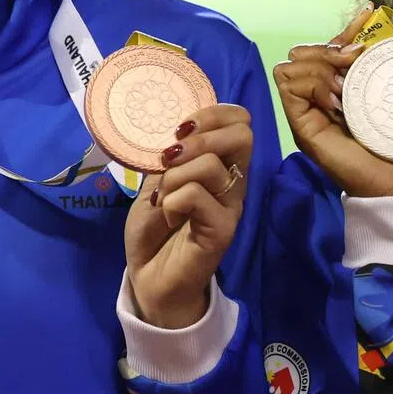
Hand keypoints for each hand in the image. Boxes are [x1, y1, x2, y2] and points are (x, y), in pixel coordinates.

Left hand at [124, 105, 251, 329]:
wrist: (149, 280)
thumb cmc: (154, 230)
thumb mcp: (155, 183)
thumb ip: (169, 158)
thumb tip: (172, 133)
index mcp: (221, 165)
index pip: (240, 120)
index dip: (212, 113)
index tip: (179, 129)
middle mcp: (233, 182)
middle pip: (243, 134)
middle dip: (200, 136)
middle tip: (170, 157)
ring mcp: (231, 206)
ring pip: (210, 165)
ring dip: (174, 176)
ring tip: (163, 197)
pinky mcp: (223, 230)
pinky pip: (196, 196)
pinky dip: (172, 201)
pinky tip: (169, 216)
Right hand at [273, 7, 392, 197]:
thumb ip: (385, 69)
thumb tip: (385, 31)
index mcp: (342, 88)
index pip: (328, 47)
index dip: (345, 31)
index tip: (368, 15)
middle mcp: (318, 97)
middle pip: (301, 51)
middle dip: (328, 49)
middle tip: (354, 65)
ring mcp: (307, 111)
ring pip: (291, 64)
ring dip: (320, 69)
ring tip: (345, 90)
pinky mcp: (301, 124)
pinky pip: (289, 85)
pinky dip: (312, 84)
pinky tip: (336, 100)